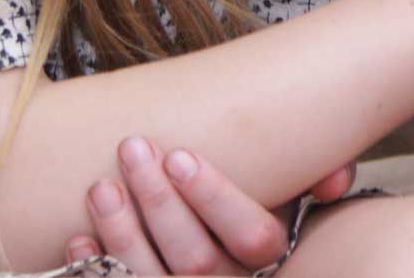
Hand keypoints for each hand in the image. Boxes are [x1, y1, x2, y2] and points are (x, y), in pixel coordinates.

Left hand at [64, 137, 356, 274]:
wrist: (233, 251)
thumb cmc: (265, 207)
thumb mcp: (301, 196)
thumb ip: (321, 180)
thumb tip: (335, 180)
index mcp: (272, 260)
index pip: (253, 236)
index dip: (216, 198)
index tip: (181, 153)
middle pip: (197, 260)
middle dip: (159, 203)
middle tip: (133, 147)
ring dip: (122, 233)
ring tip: (101, 186)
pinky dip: (95, 269)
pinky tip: (77, 237)